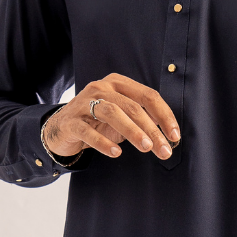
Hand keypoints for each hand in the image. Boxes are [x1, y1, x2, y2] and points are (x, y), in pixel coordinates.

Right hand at [44, 76, 179, 161]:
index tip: (175, 136)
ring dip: (132, 131)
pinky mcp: (71, 121)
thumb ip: (142, 119)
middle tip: (164, 150)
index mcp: (118, 83)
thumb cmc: (97, 122)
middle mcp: (101, 88)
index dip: (164, 115)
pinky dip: (103, 142)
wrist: (61, 128)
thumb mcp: (122, 117)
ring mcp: (84, 103)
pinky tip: (116, 153)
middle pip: (132, 106)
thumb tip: (169, 135)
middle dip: (152, 129)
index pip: (148, 96)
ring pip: (112, 113)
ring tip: (146, 148)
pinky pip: (88, 131)